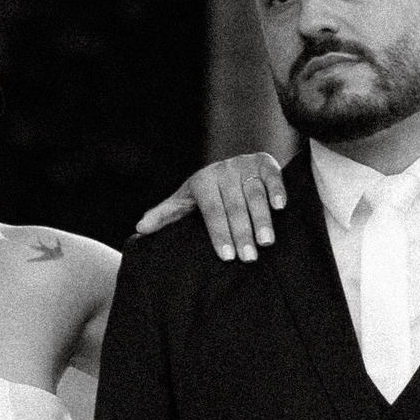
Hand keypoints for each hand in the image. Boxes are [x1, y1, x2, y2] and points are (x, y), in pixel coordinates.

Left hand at [135, 153, 286, 262]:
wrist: (228, 169)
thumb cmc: (203, 195)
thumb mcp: (183, 203)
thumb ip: (164, 215)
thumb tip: (139, 229)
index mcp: (201, 181)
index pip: (211, 210)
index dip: (219, 233)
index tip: (227, 256)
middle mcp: (222, 170)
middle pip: (234, 205)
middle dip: (242, 232)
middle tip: (249, 258)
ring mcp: (244, 165)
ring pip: (255, 193)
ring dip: (262, 218)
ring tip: (267, 242)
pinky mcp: (264, 161)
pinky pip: (273, 175)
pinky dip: (277, 189)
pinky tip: (280, 207)